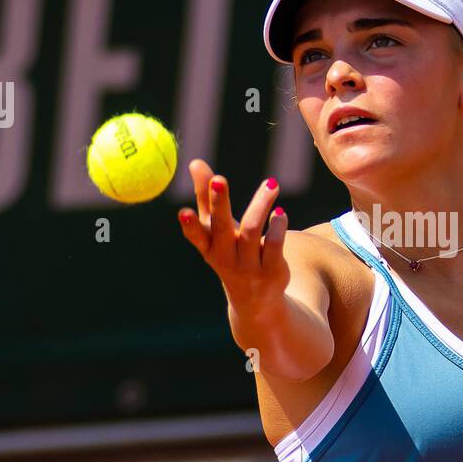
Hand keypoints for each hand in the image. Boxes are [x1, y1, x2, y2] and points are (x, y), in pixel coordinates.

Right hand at [177, 159, 288, 315]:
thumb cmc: (230, 253)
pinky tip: (279, 212)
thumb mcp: (216, 229)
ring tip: (271, 184)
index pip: (197, 236)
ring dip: (260, 204)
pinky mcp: (272, 271)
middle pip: (222, 228)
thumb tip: (195, 162)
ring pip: (252, 230)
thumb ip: (205, 196)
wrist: (255, 300)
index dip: (189, 225)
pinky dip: (277, 224)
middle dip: (219, 203)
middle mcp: (226, 258)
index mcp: (209, 247)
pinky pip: (274, 243)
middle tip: (219, 179)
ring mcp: (249, 266)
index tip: (183, 211)